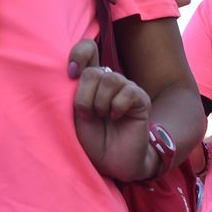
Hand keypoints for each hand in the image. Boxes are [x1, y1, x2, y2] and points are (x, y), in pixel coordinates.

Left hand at [68, 39, 156, 180]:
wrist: (113, 163)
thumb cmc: (92, 140)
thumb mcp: (76, 115)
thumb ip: (75, 91)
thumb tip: (76, 70)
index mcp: (91, 81)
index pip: (87, 49)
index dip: (79, 54)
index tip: (70, 73)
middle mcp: (108, 80)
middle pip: (93, 71)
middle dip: (84, 97)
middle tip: (88, 115)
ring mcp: (125, 88)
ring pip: (109, 79)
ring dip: (100, 103)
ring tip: (102, 118)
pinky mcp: (140, 99)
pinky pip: (128, 92)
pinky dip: (117, 107)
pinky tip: (117, 118)